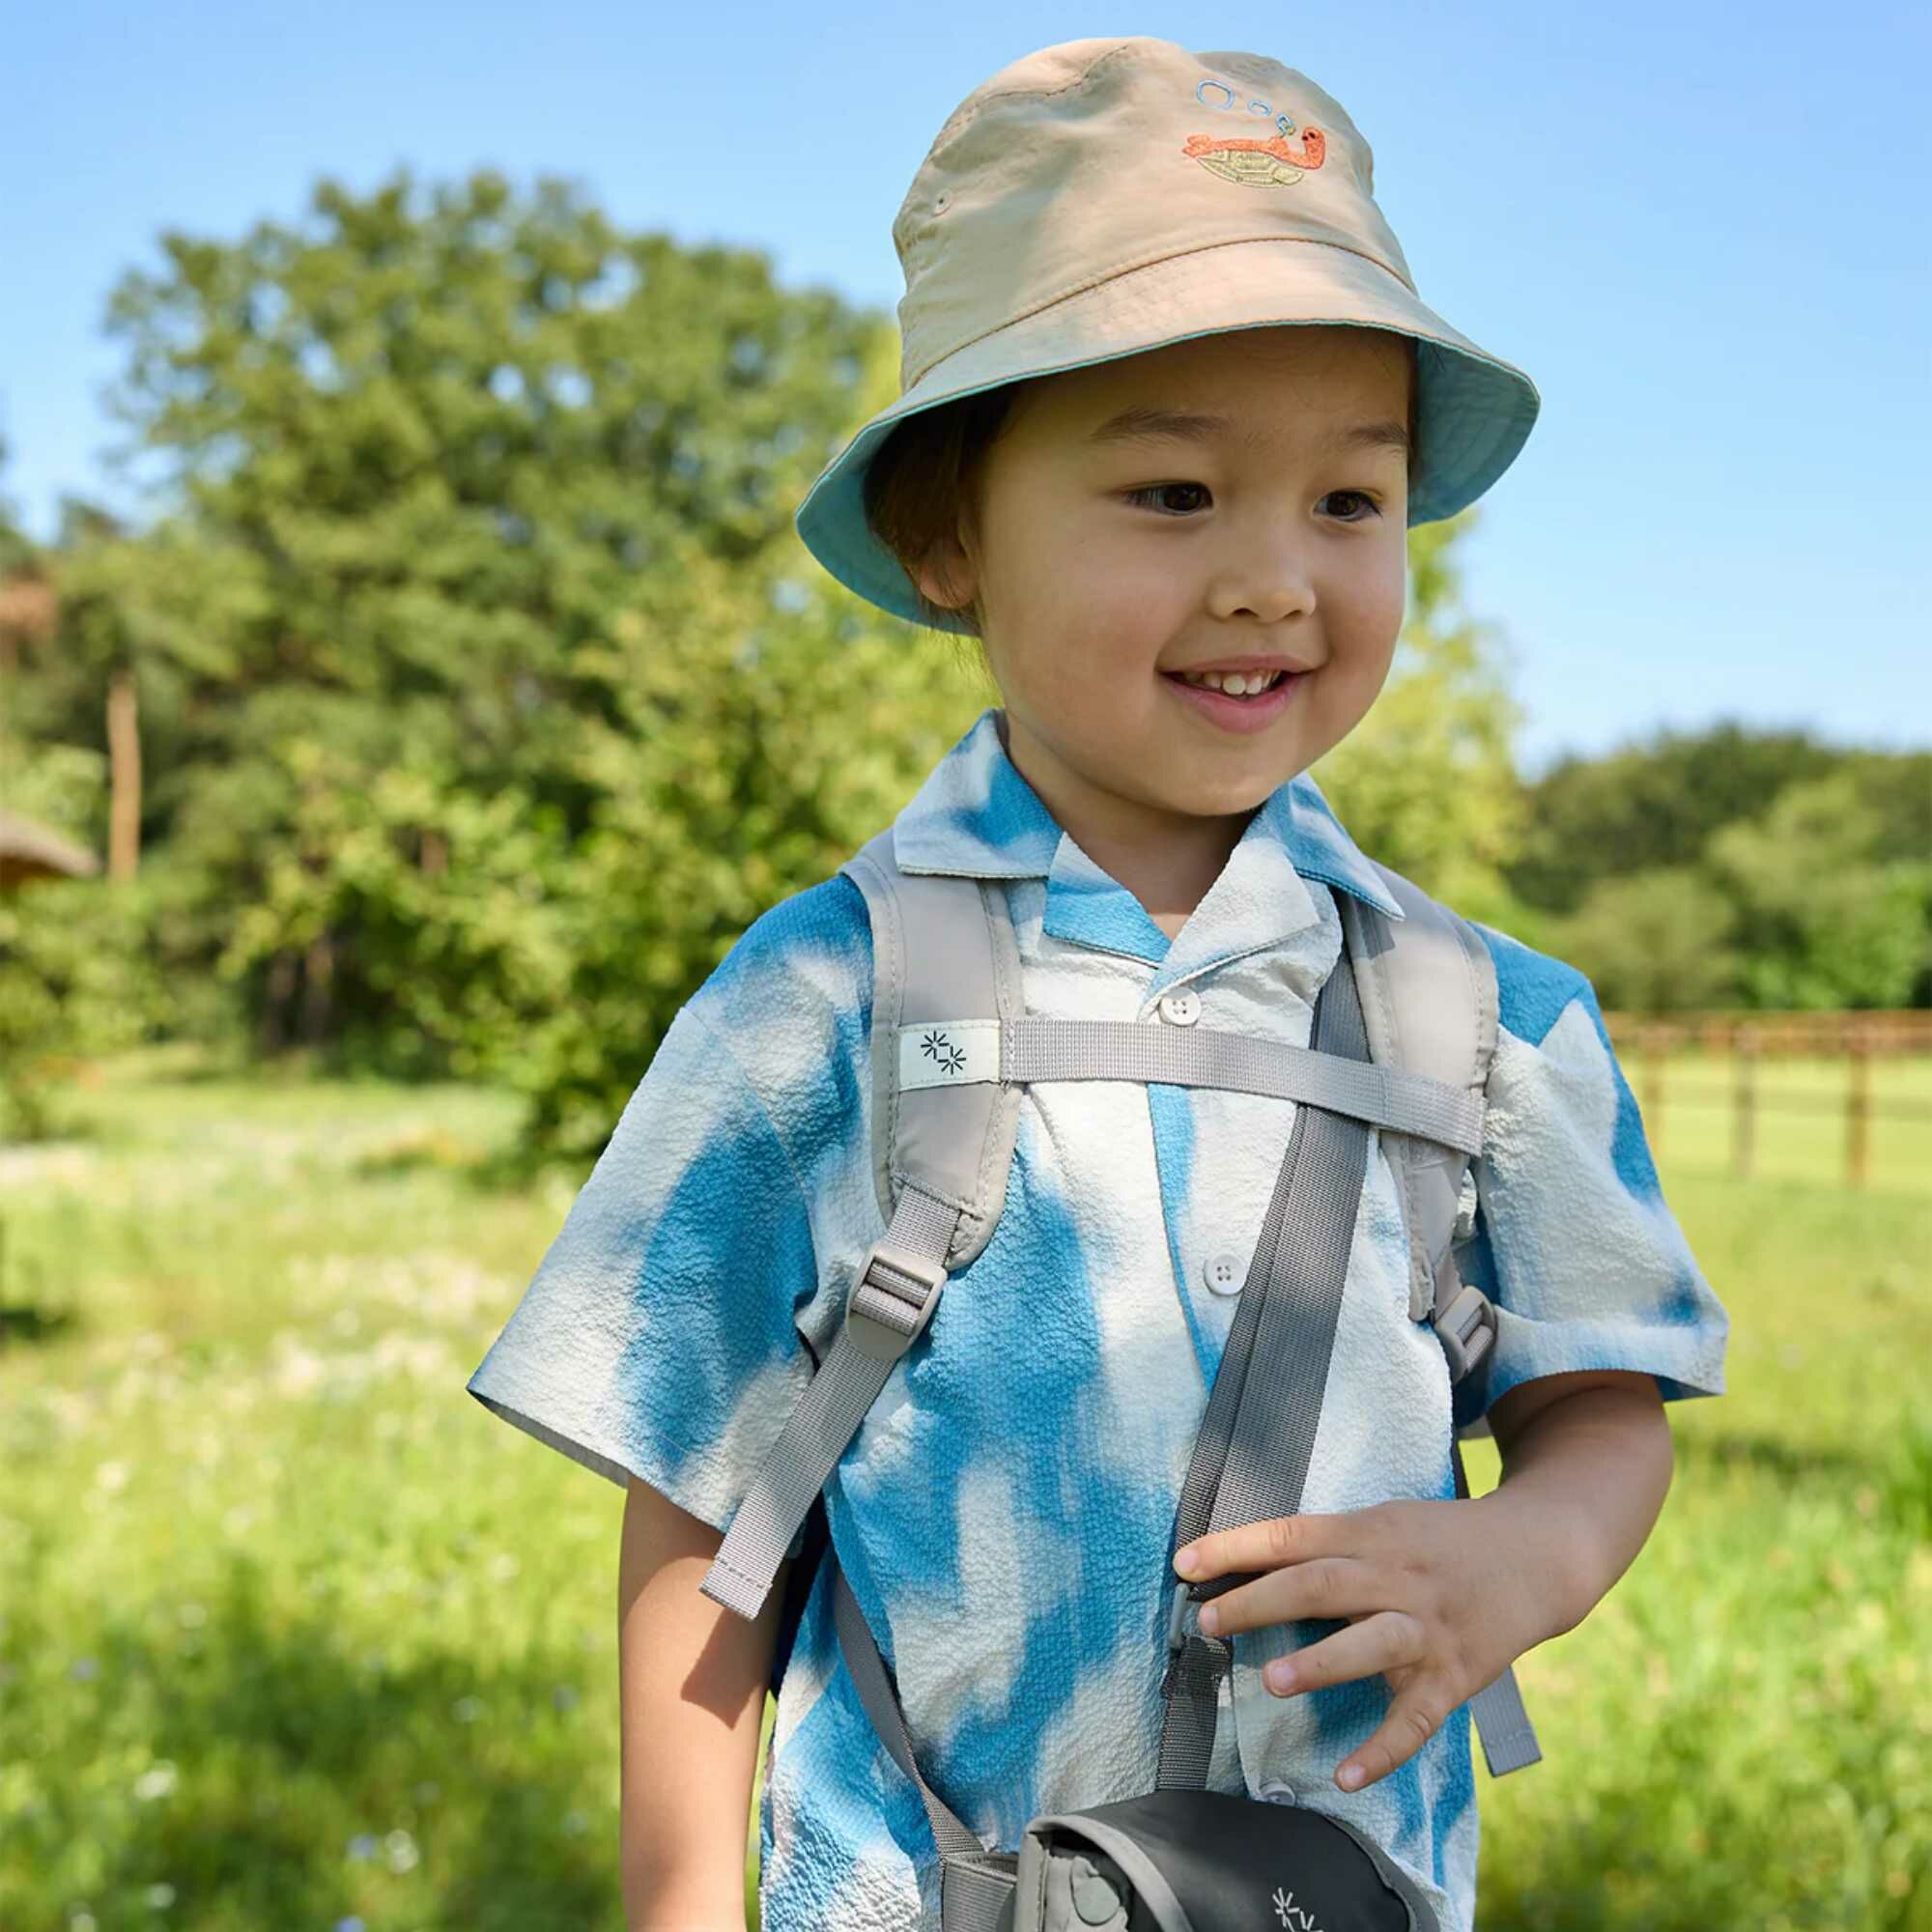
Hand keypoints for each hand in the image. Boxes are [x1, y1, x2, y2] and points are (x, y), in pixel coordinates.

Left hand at [1173, 1493, 1565, 1793]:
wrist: (1537, 1553)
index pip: (1292, 1536)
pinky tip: (1346, 1776)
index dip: (1236, 1547)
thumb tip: (1247, 1563)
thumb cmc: (1439, 1539)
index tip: (1184, 1563)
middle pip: (1323, 1584)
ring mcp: (1428, 1628)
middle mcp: (1397, 1576)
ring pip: (1372, 1642)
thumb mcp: (1385, 1520)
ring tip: (1271, 1679)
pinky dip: (1384, 1750)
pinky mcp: (1455, 1675)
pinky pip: (1417, 1719)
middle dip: (1261, 1601)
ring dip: (1322, 1662)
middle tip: (1208, 1619)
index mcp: (1371, 1532)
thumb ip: (1328, 1544)